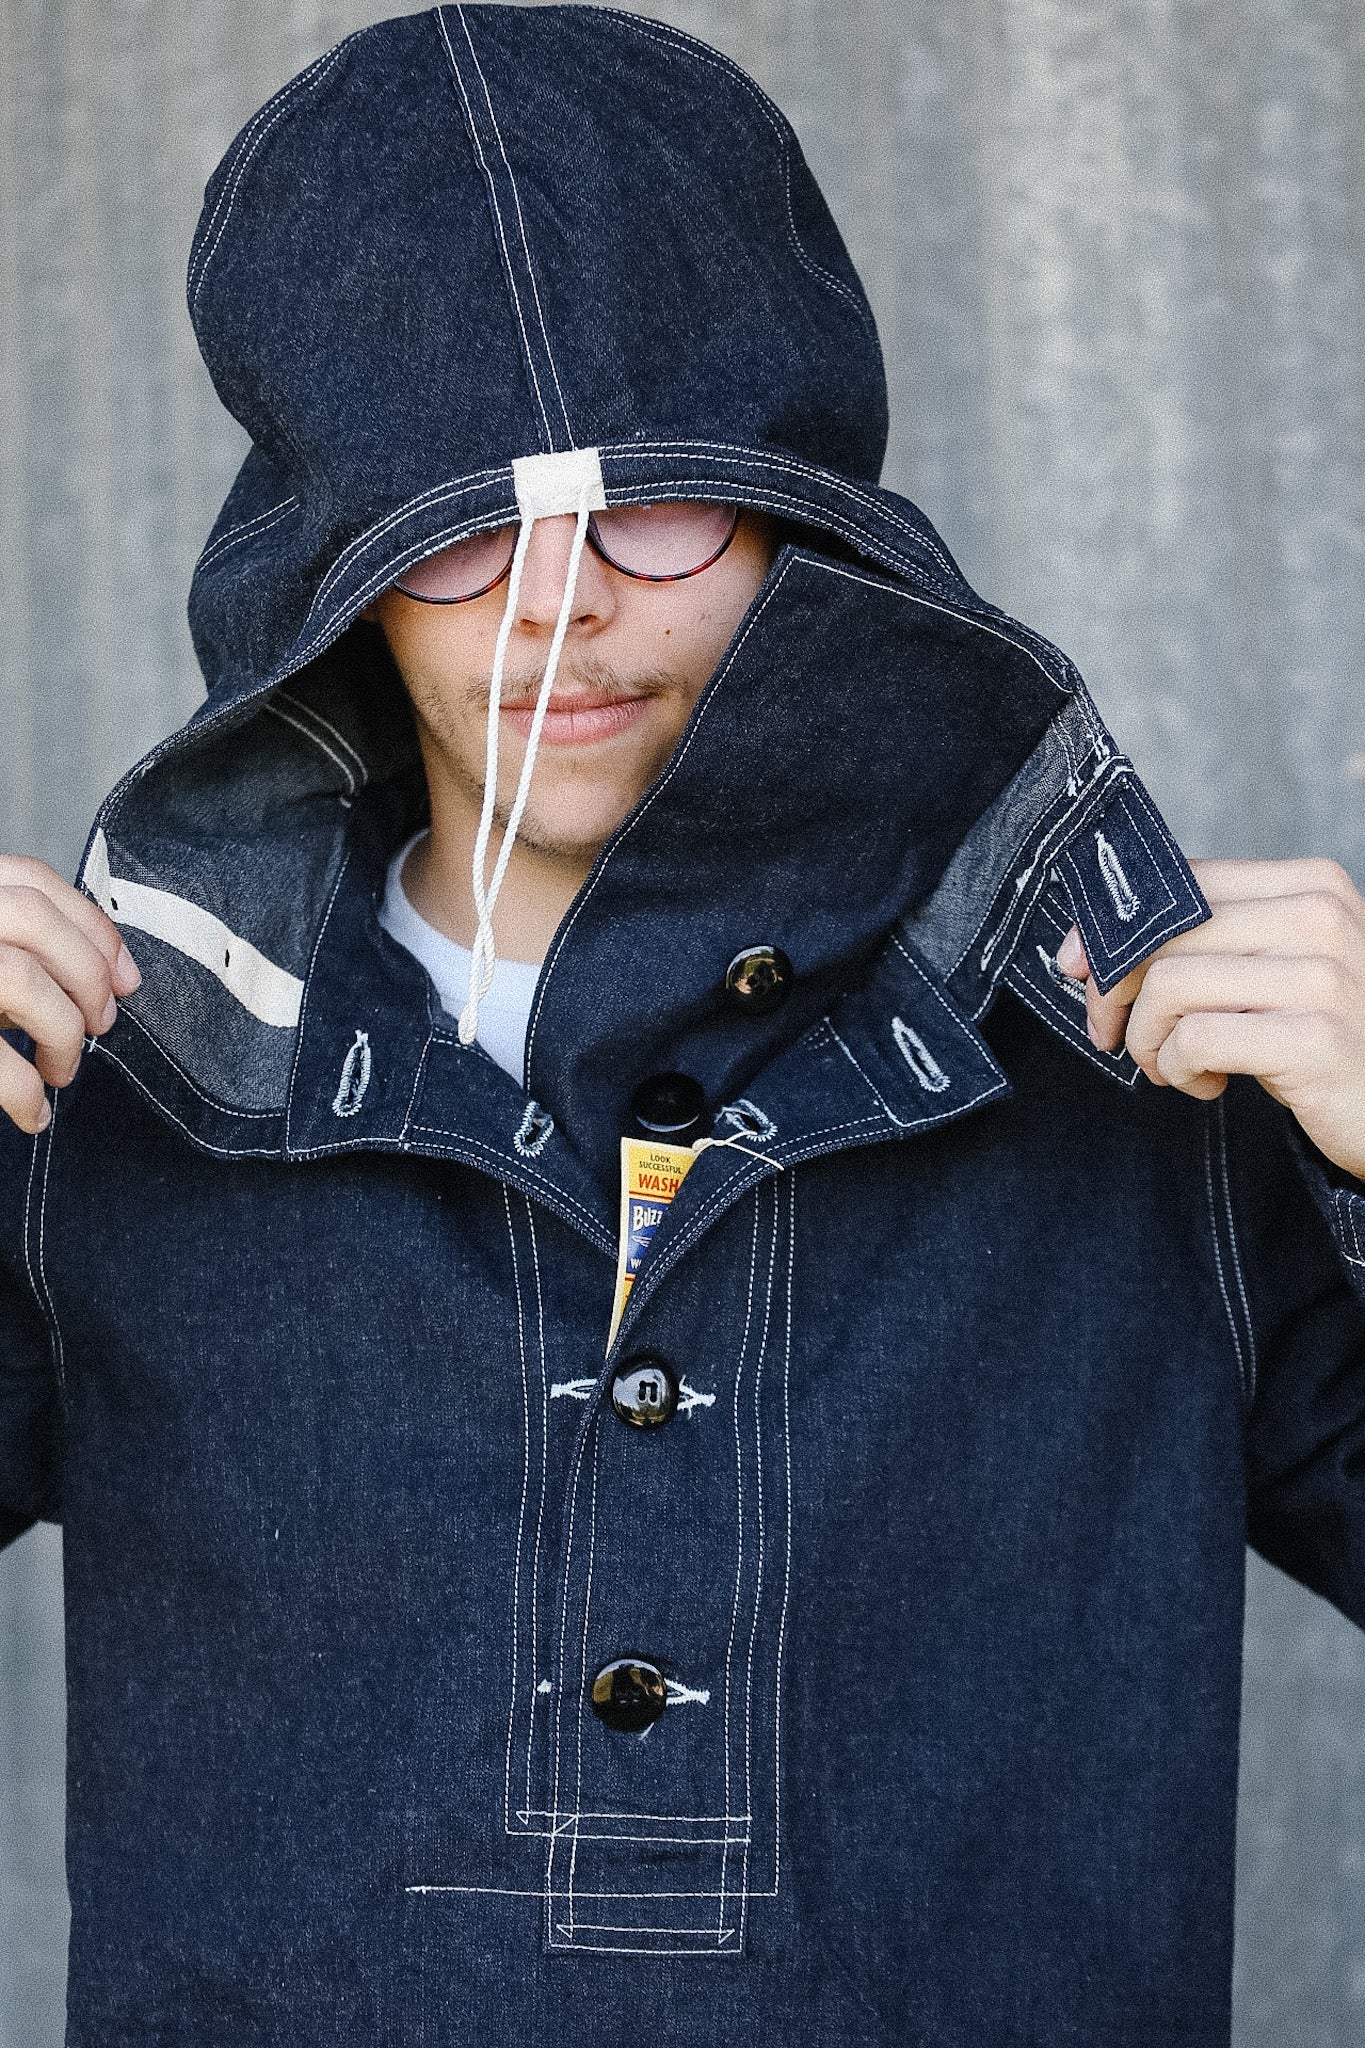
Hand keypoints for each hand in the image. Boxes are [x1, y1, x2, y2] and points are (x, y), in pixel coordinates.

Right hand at [0, 856, 140, 1134]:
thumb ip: (21, 950)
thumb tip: (105, 982)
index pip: (31, 881)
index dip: (92, 928)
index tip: (127, 979)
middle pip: (31, 918)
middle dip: (85, 974)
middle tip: (102, 1026)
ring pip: (18, 979)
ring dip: (60, 1032)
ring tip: (63, 1072)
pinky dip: (22, 1092)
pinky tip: (34, 1114)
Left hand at [1056, 857, 1364, 1180]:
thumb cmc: (1320, 1035)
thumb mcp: (1274, 969)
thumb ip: (1207, 940)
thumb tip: (1088, 946)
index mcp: (1309, 884)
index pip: (1180, 885)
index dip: (1111, 928)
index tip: (1079, 969)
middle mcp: (1322, 916)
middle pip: (1165, 934)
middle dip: (1115, 993)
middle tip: (1115, 1037)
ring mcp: (1325, 975)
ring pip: (1170, 986)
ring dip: (1147, 1040)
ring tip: (1169, 1066)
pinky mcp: (1316, 1038)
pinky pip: (1196, 1039)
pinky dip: (1179, 1069)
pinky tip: (1207, 1084)